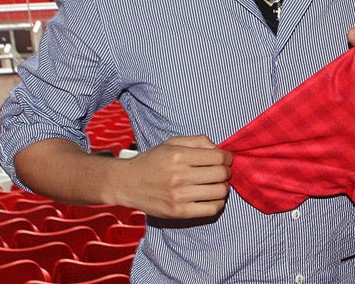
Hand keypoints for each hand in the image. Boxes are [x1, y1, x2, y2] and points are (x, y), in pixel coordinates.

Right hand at [115, 135, 231, 218]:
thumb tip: (219, 149)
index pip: (218, 157)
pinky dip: (218, 203)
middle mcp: (179, 176)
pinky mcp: (178, 213)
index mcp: (179, 156)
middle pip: (221, 174)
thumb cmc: (152, 161)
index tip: (226, 159)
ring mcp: (178, 196)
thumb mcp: (172, 143)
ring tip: (218, 184)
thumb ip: (198, 141)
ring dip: (224, 187)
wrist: (126, 183)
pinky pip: (211, 209)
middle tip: (223, 171)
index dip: (228, 157)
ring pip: (219, 192)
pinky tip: (213, 197)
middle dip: (227, 171)